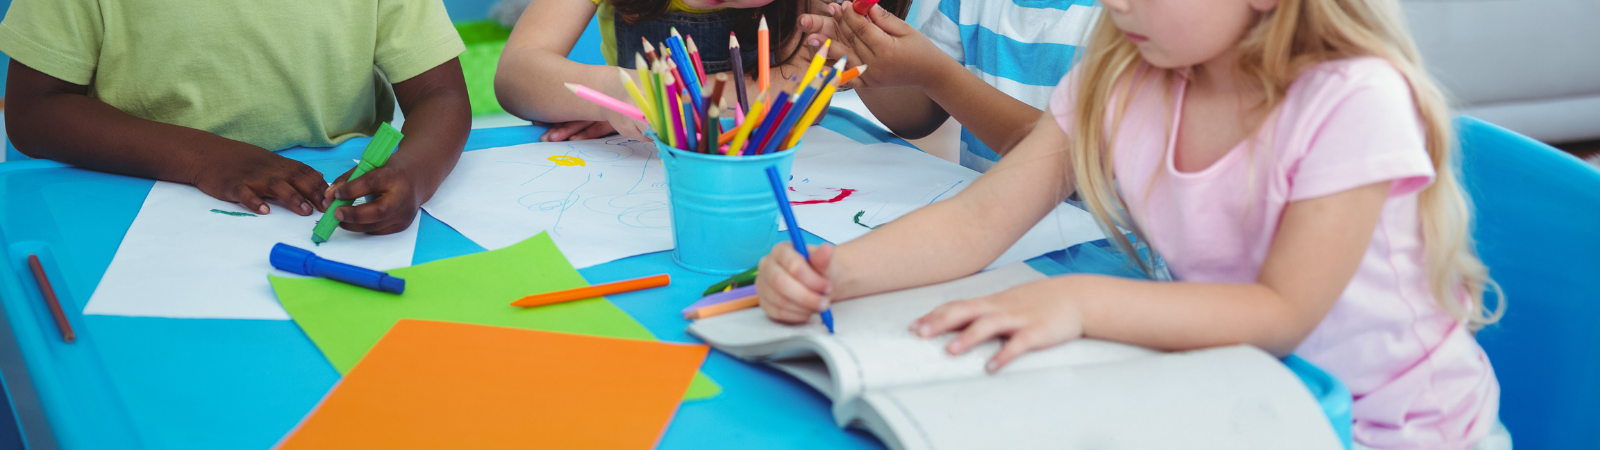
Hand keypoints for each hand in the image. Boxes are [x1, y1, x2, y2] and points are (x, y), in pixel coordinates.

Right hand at [191, 142, 327, 215]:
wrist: (207, 154)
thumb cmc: (242, 161)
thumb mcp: (269, 164)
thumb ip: (290, 174)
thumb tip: (318, 185)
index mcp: (279, 165)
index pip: (306, 173)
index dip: (321, 185)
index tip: (336, 197)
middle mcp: (269, 169)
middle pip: (296, 179)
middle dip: (314, 193)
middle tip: (327, 208)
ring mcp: (251, 177)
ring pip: (275, 186)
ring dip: (292, 198)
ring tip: (304, 211)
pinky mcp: (233, 185)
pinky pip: (245, 193)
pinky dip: (255, 201)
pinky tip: (264, 210)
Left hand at [322, 165, 423, 234]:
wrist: (416, 179)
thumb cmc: (389, 171)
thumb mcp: (370, 167)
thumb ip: (348, 180)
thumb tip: (329, 196)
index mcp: (394, 176)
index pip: (371, 184)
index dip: (351, 190)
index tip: (335, 194)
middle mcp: (402, 197)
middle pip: (377, 211)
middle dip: (353, 215)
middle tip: (335, 214)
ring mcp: (404, 214)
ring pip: (375, 226)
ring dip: (353, 224)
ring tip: (339, 219)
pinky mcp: (402, 225)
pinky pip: (378, 231)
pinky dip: (362, 227)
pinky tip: (353, 222)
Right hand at [756, 243, 835, 323]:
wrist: (819, 284)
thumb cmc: (821, 271)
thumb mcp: (827, 263)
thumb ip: (824, 259)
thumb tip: (826, 249)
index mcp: (781, 250)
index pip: (792, 265)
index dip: (811, 279)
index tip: (827, 287)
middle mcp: (767, 265)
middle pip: (780, 283)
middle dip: (805, 296)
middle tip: (824, 303)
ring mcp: (762, 284)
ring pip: (779, 300)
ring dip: (803, 307)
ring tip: (818, 306)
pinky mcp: (764, 302)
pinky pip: (777, 312)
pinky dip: (796, 315)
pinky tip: (808, 311)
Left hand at [827, 1, 955, 89]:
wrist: (929, 74)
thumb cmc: (920, 48)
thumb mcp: (905, 29)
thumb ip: (884, 19)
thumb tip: (866, 6)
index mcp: (886, 49)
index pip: (862, 29)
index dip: (850, 15)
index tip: (843, 3)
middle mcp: (876, 65)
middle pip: (851, 41)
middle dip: (839, 24)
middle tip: (829, 10)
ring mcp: (870, 77)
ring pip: (844, 58)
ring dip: (827, 47)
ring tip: (812, 38)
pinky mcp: (868, 84)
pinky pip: (847, 77)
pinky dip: (833, 71)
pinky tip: (820, 65)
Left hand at [911, 277, 1086, 372]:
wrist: (1076, 297)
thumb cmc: (1039, 301)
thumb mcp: (1008, 302)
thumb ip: (984, 311)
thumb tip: (957, 322)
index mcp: (992, 302)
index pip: (957, 305)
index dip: (934, 315)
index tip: (913, 326)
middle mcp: (1001, 308)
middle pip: (965, 311)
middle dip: (940, 322)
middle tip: (919, 334)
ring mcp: (1019, 319)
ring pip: (989, 325)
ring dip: (968, 337)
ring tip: (950, 351)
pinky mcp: (1037, 332)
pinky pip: (1018, 344)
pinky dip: (1004, 355)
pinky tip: (992, 366)